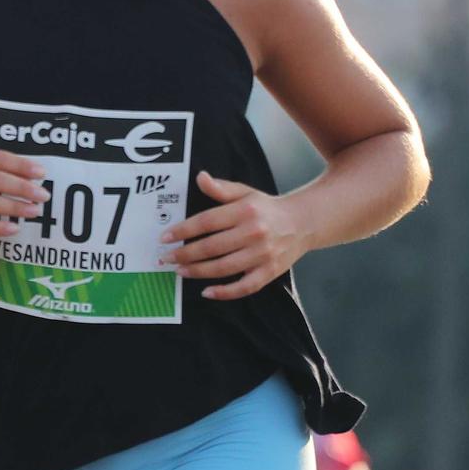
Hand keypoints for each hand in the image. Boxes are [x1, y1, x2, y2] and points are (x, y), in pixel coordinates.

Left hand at [160, 172, 309, 299]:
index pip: (207, 221)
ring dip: (198, 272)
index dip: (183, 230)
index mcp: (245, 211)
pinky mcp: (270, 271)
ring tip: (180, 271)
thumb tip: (200, 177)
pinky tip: (207, 292)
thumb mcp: (245, 193)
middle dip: (185, 254)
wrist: (303, 222)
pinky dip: (226, 292)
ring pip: (225, 268)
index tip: (165, 237)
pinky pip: (245, 287)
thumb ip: (221, 188)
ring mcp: (263, 254)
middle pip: (212, 247)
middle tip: (165, 258)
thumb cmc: (266, 208)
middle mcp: (254, 233)